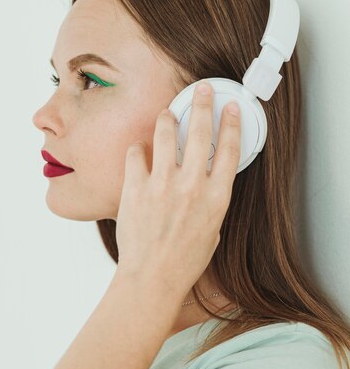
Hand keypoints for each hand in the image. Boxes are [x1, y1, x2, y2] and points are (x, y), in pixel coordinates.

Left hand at [115, 80, 240, 298]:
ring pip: (165, 132)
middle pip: (200, 131)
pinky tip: (140, 150)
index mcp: (216, 197)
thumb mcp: (212, 230)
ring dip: (167, 118)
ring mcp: (163, 184)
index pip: (230, 149)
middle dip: (202, 103)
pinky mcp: (136, 187)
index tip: (231, 108)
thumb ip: (210, 201)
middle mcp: (192, 185)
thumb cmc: (183, 261)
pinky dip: (138, 149)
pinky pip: (136, 153)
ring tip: (167, 114)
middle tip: (201, 90)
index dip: (232, 123)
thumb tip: (205, 179)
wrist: (152, 278)